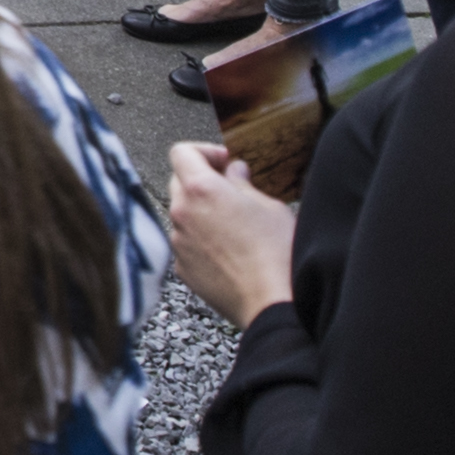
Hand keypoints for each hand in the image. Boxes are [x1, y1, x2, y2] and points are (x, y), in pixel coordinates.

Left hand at [167, 142, 300, 324]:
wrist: (271, 303)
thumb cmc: (276, 254)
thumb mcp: (269, 206)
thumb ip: (243, 183)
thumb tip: (234, 171)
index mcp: (201, 189)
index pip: (182, 152)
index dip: (204, 151)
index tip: (224, 162)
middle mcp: (181, 212)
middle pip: (179, 181)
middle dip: (203, 180)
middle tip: (232, 191)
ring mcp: (178, 242)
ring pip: (182, 213)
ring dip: (201, 211)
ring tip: (234, 224)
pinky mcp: (181, 267)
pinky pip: (185, 241)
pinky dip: (200, 238)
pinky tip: (228, 249)